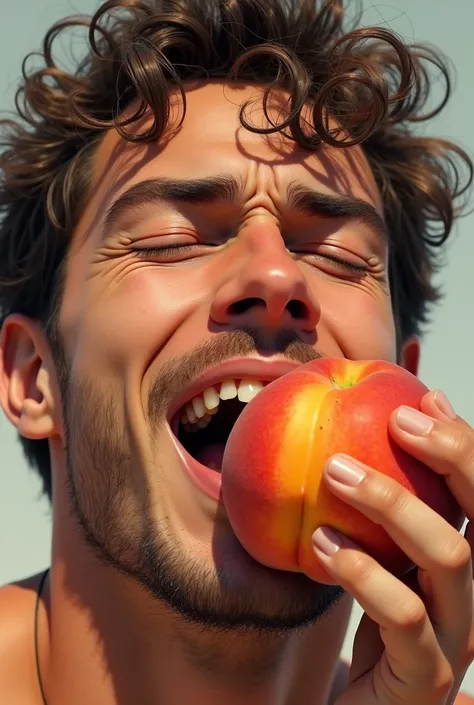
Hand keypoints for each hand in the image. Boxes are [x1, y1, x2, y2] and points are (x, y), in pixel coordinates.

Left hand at [312, 389, 473, 704]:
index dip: (465, 442)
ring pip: (451, 556)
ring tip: (335, 470)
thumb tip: (351, 436)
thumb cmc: (367, 620)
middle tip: (395, 419)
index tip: (423, 397)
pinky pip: (404, 615)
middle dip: (452, 456)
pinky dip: (363, 571)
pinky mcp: (428, 674)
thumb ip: (376, 509)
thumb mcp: (376, 554)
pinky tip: (322, 543)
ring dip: (393, 504)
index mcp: (467, 561)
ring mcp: (459, 636)